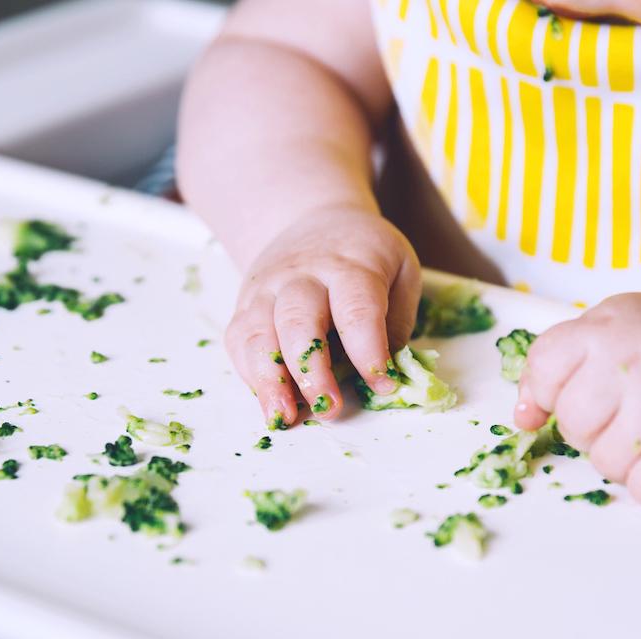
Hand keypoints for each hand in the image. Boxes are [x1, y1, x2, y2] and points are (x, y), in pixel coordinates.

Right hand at [225, 204, 421, 426]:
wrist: (314, 219)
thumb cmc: (365, 256)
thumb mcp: (400, 271)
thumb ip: (397, 321)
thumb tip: (388, 374)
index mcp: (350, 266)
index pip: (356, 309)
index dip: (368, 350)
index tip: (383, 384)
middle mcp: (303, 275)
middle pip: (299, 321)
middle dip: (311, 370)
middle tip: (329, 407)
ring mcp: (268, 289)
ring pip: (259, 333)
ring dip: (270, 379)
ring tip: (283, 417)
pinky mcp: (246, 306)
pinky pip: (240, 342)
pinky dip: (250, 375)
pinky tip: (270, 403)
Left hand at [514, 293, 640, 506]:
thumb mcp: (601, 329)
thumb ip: (552, 365)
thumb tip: (524, 419)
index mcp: (604, 329)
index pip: (544, 374)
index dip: (553, 391)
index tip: (584, 385)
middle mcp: (633, 363)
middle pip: (573, 425)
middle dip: (591, 427)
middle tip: (626, 408)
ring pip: (604, 464)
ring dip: (622, 456)